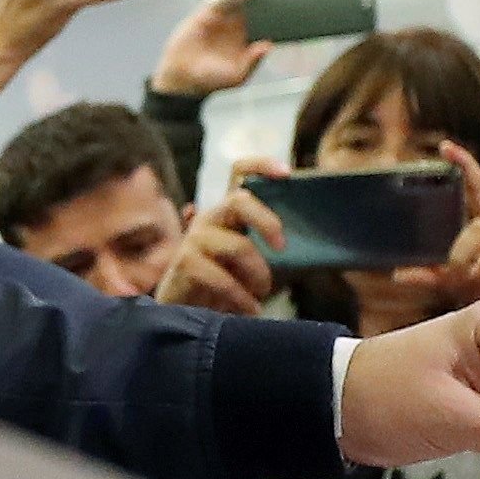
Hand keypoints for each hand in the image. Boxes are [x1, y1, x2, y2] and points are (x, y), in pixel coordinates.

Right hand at [151, 0, 274, 98]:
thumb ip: (253, 61)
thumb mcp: (238, 75)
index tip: (286, 10)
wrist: (184, 77)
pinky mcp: (207, 13)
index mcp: (247, 40)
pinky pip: (222, 0)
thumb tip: (268, 46)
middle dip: (265, 0)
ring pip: (239, 1)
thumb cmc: (212, 79)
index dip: (274, 16)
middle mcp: (236, 26)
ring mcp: (222, 19)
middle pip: (254, 8)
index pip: (264, 24)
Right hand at [157, 164, 286, 317]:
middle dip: (267, 222)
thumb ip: (265, 246)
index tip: (287, 173)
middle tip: (282, 248)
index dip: (261, 165)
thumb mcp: (248, 261)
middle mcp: (209, 218)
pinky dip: (241, 297)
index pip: (238, 172)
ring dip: (258, 274)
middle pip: (239, 200)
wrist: (183, 313)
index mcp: (227, 212)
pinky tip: (249, 309)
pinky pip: (223, 278)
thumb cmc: (222, 285)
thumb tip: (296, 245)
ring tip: (262, 293)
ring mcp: (194, 239)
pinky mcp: (185, 263)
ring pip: (239, 246)